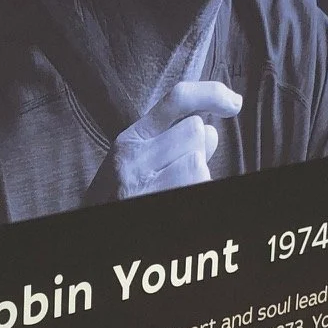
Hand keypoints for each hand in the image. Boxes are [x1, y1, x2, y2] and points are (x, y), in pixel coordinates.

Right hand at [89, 81, 242, 202]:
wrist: (93, 234)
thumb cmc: (120, 197)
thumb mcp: (138, 162)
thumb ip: (173, 142)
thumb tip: (211, 130)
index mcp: (131, 140)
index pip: (176, 99)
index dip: (211, 93)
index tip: (234, 103)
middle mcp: (133, 159)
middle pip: (195, 131)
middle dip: (197, 149)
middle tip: (176, 171)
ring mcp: (143, 185)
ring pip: (199, 164)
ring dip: (197, 178)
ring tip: (173, 188)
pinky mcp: (155, 204)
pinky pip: (198, 188)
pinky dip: (195, 192)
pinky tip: (174, 199)